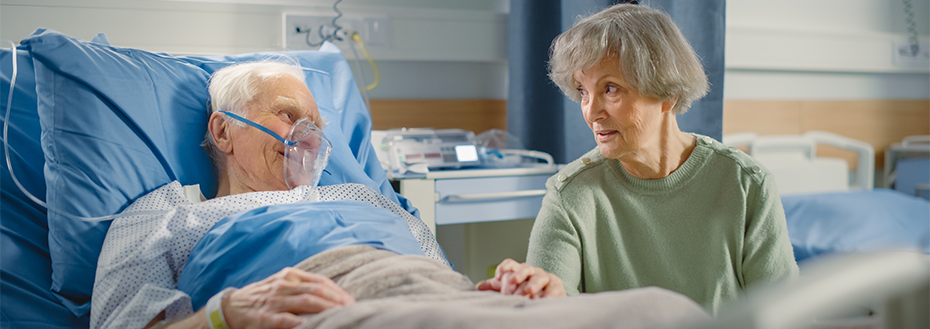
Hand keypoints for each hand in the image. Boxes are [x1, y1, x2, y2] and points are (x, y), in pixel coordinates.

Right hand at [222, 267, 354, 328]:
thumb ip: (303, 287)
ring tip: (340, 315)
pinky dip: (300, 321)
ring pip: (306, 302)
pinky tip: (310, 324)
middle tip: (352, 310)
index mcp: (290, 276)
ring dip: (326, 309)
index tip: (351, 301)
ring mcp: (274, 301)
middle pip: (317, 290)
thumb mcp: (282, 285)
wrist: (230, 307)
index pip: (320, 281)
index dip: (338, 291)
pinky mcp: (265, 317)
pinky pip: (286, 319)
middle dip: (337, 301)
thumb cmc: (262, 297)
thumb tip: (332, 296)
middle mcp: (284, 285)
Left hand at [476, 258, 565, 298]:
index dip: (504, 267)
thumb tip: (479, 286)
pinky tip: (545, 299)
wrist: (547, 297)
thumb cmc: (524, 291)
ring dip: (533, 284)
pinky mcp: (557, 287)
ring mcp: (545, 278)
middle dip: (519, 275)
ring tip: (529, 292)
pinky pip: (554, 288)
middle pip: (525, 268)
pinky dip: (549, 294)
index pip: (510, 264)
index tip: (498, 275)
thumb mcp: (509, 288)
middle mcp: (532, 272)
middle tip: (512, 283)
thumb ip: (494, 286)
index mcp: (519, 270)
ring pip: (539, 277)